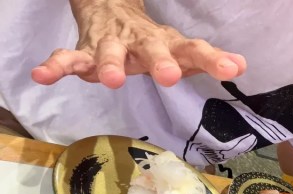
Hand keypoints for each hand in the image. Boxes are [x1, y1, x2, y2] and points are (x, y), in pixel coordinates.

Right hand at [31, 0, 245, 88]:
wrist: (112, 9)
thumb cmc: (152, 40)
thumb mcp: (179, 50)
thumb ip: (206, 60)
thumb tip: (242, 65)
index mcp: (168, 43)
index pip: (194, 49)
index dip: (213, 59)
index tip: (233, 67)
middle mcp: (141, 41)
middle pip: (152, 48)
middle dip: (160, 61)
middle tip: (169, 76)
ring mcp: (111, 44)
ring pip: (109, 52)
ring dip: (110, 64)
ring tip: (111, 80)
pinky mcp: (85, 49)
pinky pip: (68, 57)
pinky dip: (56, 65)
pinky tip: (44, 75)